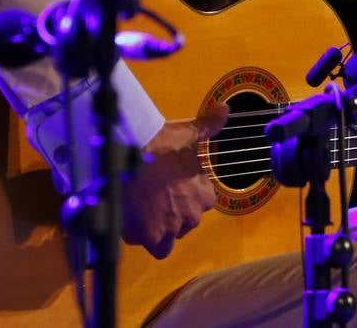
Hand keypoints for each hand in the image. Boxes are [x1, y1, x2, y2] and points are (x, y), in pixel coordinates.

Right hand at [121, 102, 228, 257]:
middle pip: (183, 224)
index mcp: (204, 196)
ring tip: (142, 211)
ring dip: (157, 230)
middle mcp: (192, 216)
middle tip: (154, 198)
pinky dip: (140, 236)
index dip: (185, 198)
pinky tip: (131, 219)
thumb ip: (209, 126)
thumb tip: (225, 110)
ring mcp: (172, 229)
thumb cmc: (163, 145)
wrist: (133, 157)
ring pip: (166, 240)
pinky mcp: (150, 237)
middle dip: (171, 215)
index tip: (172, 188)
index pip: (201, 205)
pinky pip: (148, 246)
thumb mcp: (189, 133)